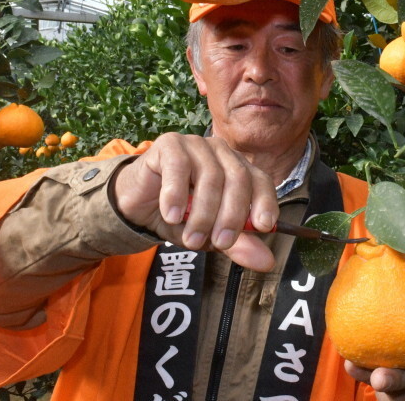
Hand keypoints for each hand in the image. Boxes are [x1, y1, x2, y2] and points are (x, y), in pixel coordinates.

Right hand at [111, 133, 278, 270]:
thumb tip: (267, 262)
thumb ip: (238, 244)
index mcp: (237, 169)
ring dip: (203, 213)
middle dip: (232, 215)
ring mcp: (196, 144)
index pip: (260, 181)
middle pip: (238, 178)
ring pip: (210, 175)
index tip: (263, 227)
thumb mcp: (210, 236)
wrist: (138, 207)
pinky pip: (179, 167)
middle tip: (221, 243)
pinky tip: (172, 215)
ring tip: (192, 239)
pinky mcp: (170, 144)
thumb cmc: (180, 217)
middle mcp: (221, 152)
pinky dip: (176, 195)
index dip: (265, 202)